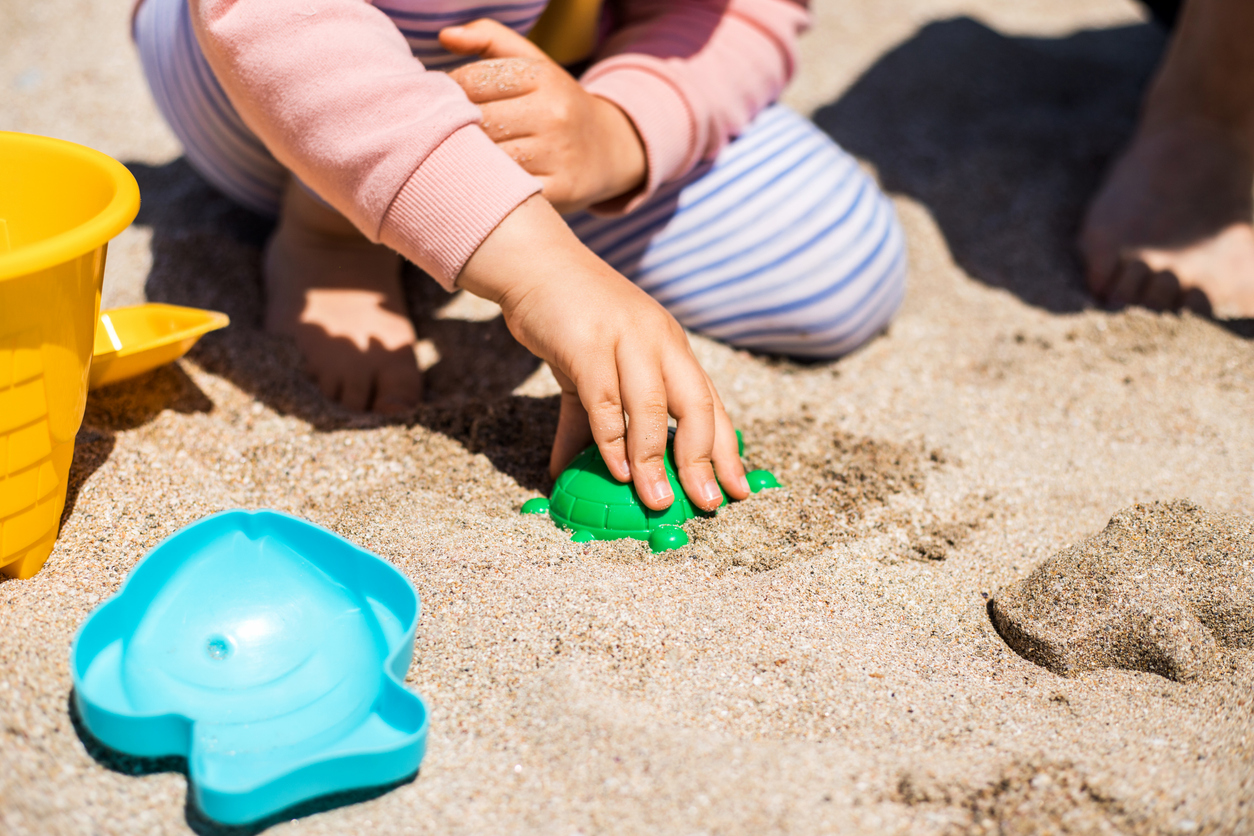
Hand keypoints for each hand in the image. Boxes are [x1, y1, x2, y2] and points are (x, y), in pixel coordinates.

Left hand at [440, 19, 646, 213]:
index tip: (446, 103)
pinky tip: (488, 180)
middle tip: (447, 134)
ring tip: (463, 157)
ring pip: (491, 158)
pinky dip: (493, 186)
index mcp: (542, 76)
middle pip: (478, 122)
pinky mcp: (561, 189)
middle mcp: (553, 112)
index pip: (471, 81)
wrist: (608, 148)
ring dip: (470, 160)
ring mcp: (559, 153)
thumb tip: (445, 37)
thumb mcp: (532, 62)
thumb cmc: (554, 102)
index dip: (448, 94)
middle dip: (455, 128)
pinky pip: (511, 189)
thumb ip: (489, 38)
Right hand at [458, 195, 749, 511]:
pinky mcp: (588, 343)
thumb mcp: (591, 368)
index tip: (738, 489)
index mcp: (671, 346)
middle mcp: (659, 340)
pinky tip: (616, 472)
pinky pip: (606, 400)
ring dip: (656, 461)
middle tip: (707, 504)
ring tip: (658, 501)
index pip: (710, 402)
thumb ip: (590, 420)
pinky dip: (612, 440)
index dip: (725, 449)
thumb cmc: (569, 317)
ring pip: (652, 408)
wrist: (533, 263)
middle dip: (705, 460)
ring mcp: (626, 339)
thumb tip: (568, 470)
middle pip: (696, 406)